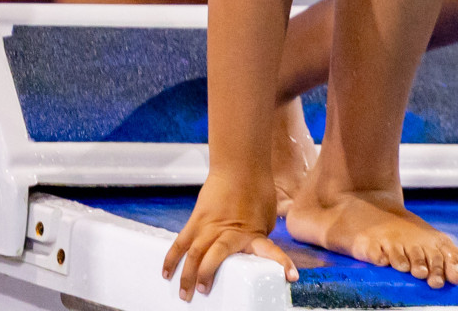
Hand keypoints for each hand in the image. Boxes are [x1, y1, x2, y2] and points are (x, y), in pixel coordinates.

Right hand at [163, 173, 297, 299]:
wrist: (240, 165)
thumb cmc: (257, 188)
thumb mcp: (266, 217)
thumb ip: (257, 237)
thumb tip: (250, 251)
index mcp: (252, 233)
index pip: (270, 252)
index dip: (281, 264)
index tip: (290, 276)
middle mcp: (228, 232)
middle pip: (214, 259)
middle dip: (206, 278)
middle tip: (202, 293)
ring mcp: (209, 226)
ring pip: (193, 254)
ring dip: (187, 276)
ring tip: (184, 293)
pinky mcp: (197, 220)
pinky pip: (181, 242)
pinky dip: (172, 258)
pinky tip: (167, 273)